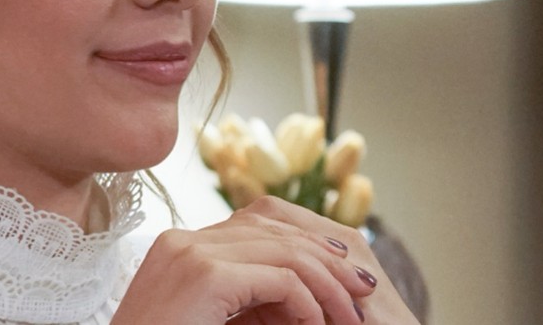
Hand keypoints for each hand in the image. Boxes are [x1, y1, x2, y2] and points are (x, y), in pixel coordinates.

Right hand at [112, 197, 419, 324]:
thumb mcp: (213, 318)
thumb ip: (244, 298)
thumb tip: (300, 295)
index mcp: (180, 247)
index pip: (256, 227)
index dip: (305, 248)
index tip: (340, 278)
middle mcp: (185, 241)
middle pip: (275, 230)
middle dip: (326, 260)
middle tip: (362, 290)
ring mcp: (192, 253)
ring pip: (286, 251)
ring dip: (328, 286)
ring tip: (352, 318)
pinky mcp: (206, 275)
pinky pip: (282, 279)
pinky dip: (310, 305)